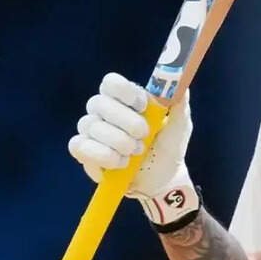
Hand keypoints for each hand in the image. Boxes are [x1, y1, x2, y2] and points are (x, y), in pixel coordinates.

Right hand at [68, 72, 199, 229]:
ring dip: (119, 141)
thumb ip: (179, 103)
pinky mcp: (84, 152)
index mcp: (125, 98)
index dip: (125, 92)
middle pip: (98, 102)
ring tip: (136, 152)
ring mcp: (91, 131)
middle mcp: (103, 110)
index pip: (111, 83)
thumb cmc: (169, 145)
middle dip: (126, 121)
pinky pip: (80, 146)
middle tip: (144, 135)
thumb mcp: (180, 124)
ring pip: (90, 125)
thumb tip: (179, 86)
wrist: (164, 177)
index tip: (143, 106)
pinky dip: (104, 156)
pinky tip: (121, 163)